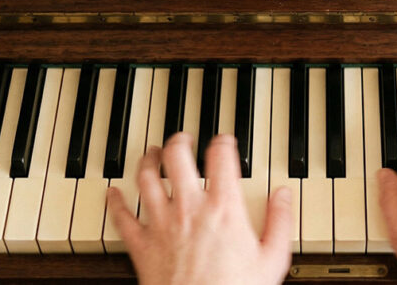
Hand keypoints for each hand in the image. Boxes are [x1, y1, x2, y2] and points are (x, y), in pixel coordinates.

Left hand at [107, 132, 292, 284]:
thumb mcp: (272, 258)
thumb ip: (279, 222)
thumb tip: (283, 196)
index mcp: (223, 208)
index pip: (221, 157)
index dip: (223, 141)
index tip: (224, 140)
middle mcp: (188, 208)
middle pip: (176, 158)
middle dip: (179, 142)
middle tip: (182, 139)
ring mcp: (161, 225)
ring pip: (145, 179)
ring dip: (147, 162)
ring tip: (151, 154)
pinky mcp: (141, 246)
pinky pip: (122, 217)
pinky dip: (115, 202)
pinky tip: (113, 194)